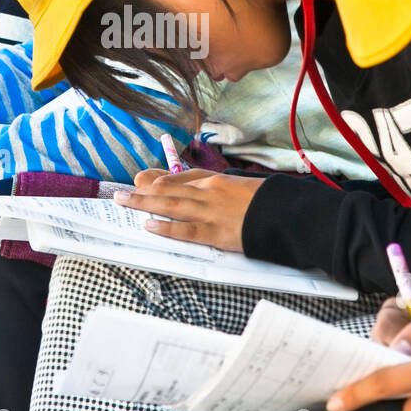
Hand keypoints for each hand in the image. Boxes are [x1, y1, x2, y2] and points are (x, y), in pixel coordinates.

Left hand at [113, 169, 266, 252]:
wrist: (289, 214)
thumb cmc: (271, 201)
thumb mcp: (246, 187)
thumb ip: (224, 188)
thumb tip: (207, 190)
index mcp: (218, 180)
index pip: (183, 177)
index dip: (161, 179)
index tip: (144, 181)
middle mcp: (210, 192)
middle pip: (169, 189)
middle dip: (142, 191)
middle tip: (120, 193)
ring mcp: (211, 212)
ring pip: (170, 205)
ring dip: (144, 203)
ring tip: (124, 202)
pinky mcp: (216, 233)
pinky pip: (185, 230)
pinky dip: (166, 227)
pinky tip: (149, 225)